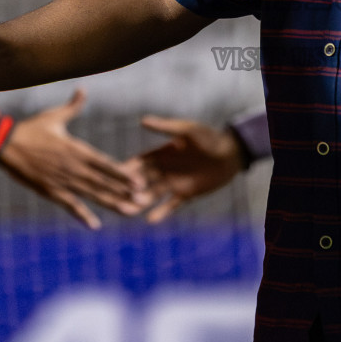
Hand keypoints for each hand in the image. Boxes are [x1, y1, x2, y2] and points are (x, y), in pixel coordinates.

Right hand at [0, 90, 142, 229]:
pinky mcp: (50, 191)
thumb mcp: (54, 117)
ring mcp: (62, 181)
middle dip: (124, 192)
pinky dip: (82, 215)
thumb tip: (82, 89)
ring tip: (128, 212)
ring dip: (111, 204)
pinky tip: (94, 225)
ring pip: (91, 195)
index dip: (123, 174)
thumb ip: (73, 107)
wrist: (5, 145)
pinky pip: (69, 204)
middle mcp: (74, 168)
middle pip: (103, 182)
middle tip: (143, 201)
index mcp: (77, 150)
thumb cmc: (31, 129)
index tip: (139, 182)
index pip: (105, 164)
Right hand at [124, 116, 243, 222]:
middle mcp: (163, 170)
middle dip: (128, 190)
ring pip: (152, 195)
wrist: (230, 154)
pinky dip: (161, 212)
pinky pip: (171, 205)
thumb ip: (166, 128)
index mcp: (160, 154)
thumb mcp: (187, 130)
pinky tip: (150, 220)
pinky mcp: (185, 194)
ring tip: (129, 211)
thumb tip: (143, 120)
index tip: (110, 175)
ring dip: (141, 203)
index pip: (137, 163)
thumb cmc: (209, 137)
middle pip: (141, 182)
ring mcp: (173, 183)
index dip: (125, 169)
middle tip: (114, 199)